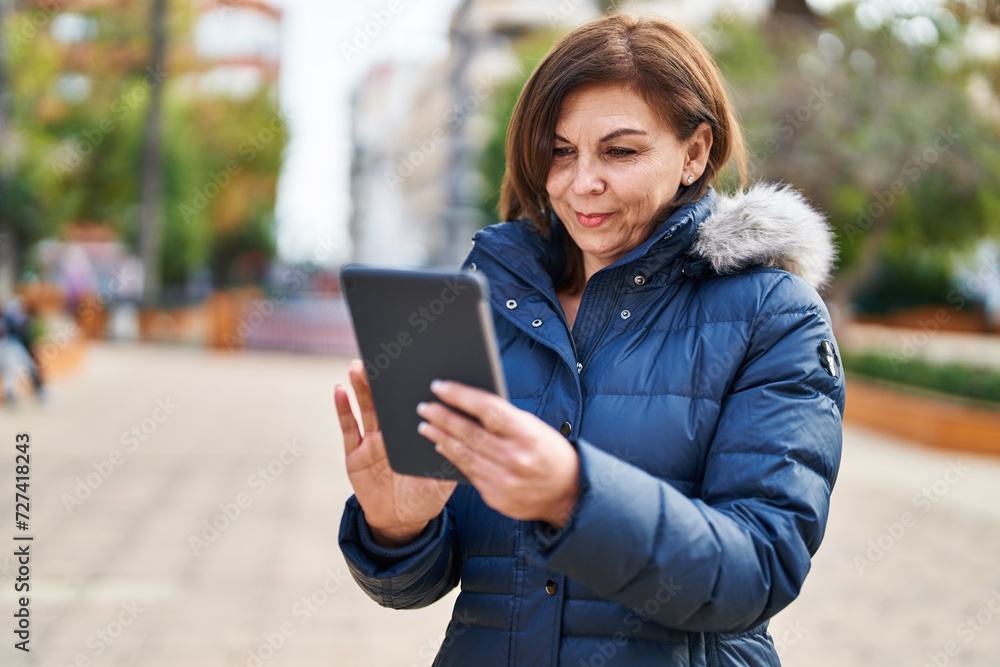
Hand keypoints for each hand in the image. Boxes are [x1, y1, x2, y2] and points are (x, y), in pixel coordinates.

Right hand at [334, 360, 456, 547]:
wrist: (400, 521)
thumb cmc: (425, 496)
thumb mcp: (443, 480)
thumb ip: (450, 460)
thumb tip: (464, 439)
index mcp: (413, 434)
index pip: (412, 403)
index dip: (411, 384)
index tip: (413, 362)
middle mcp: (393, 433)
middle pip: (387, 400)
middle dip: (383, 378)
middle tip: (381, 356)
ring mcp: (373, 441)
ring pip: (367, 408)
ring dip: (362, 387)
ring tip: (358, 366)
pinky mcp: (355, 454)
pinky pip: (349, 428)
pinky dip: (343, 409)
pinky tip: (339, 391)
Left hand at [416, 380, 578, 525]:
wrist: (569, 494)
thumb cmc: (550, 452)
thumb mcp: (535, 428)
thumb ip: (505, 419)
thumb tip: (467, 403)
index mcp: (527, 433)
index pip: (486, 408)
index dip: (460, 395)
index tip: (439, 386)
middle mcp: (514, 457)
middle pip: (468, 432)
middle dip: (442, 416)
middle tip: (424, 406)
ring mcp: (503, 480)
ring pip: (462, 454)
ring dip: (440, 436)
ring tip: (425, 424)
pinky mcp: (495, 496)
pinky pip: (467, 472)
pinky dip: (452, 457)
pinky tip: (442, 446)